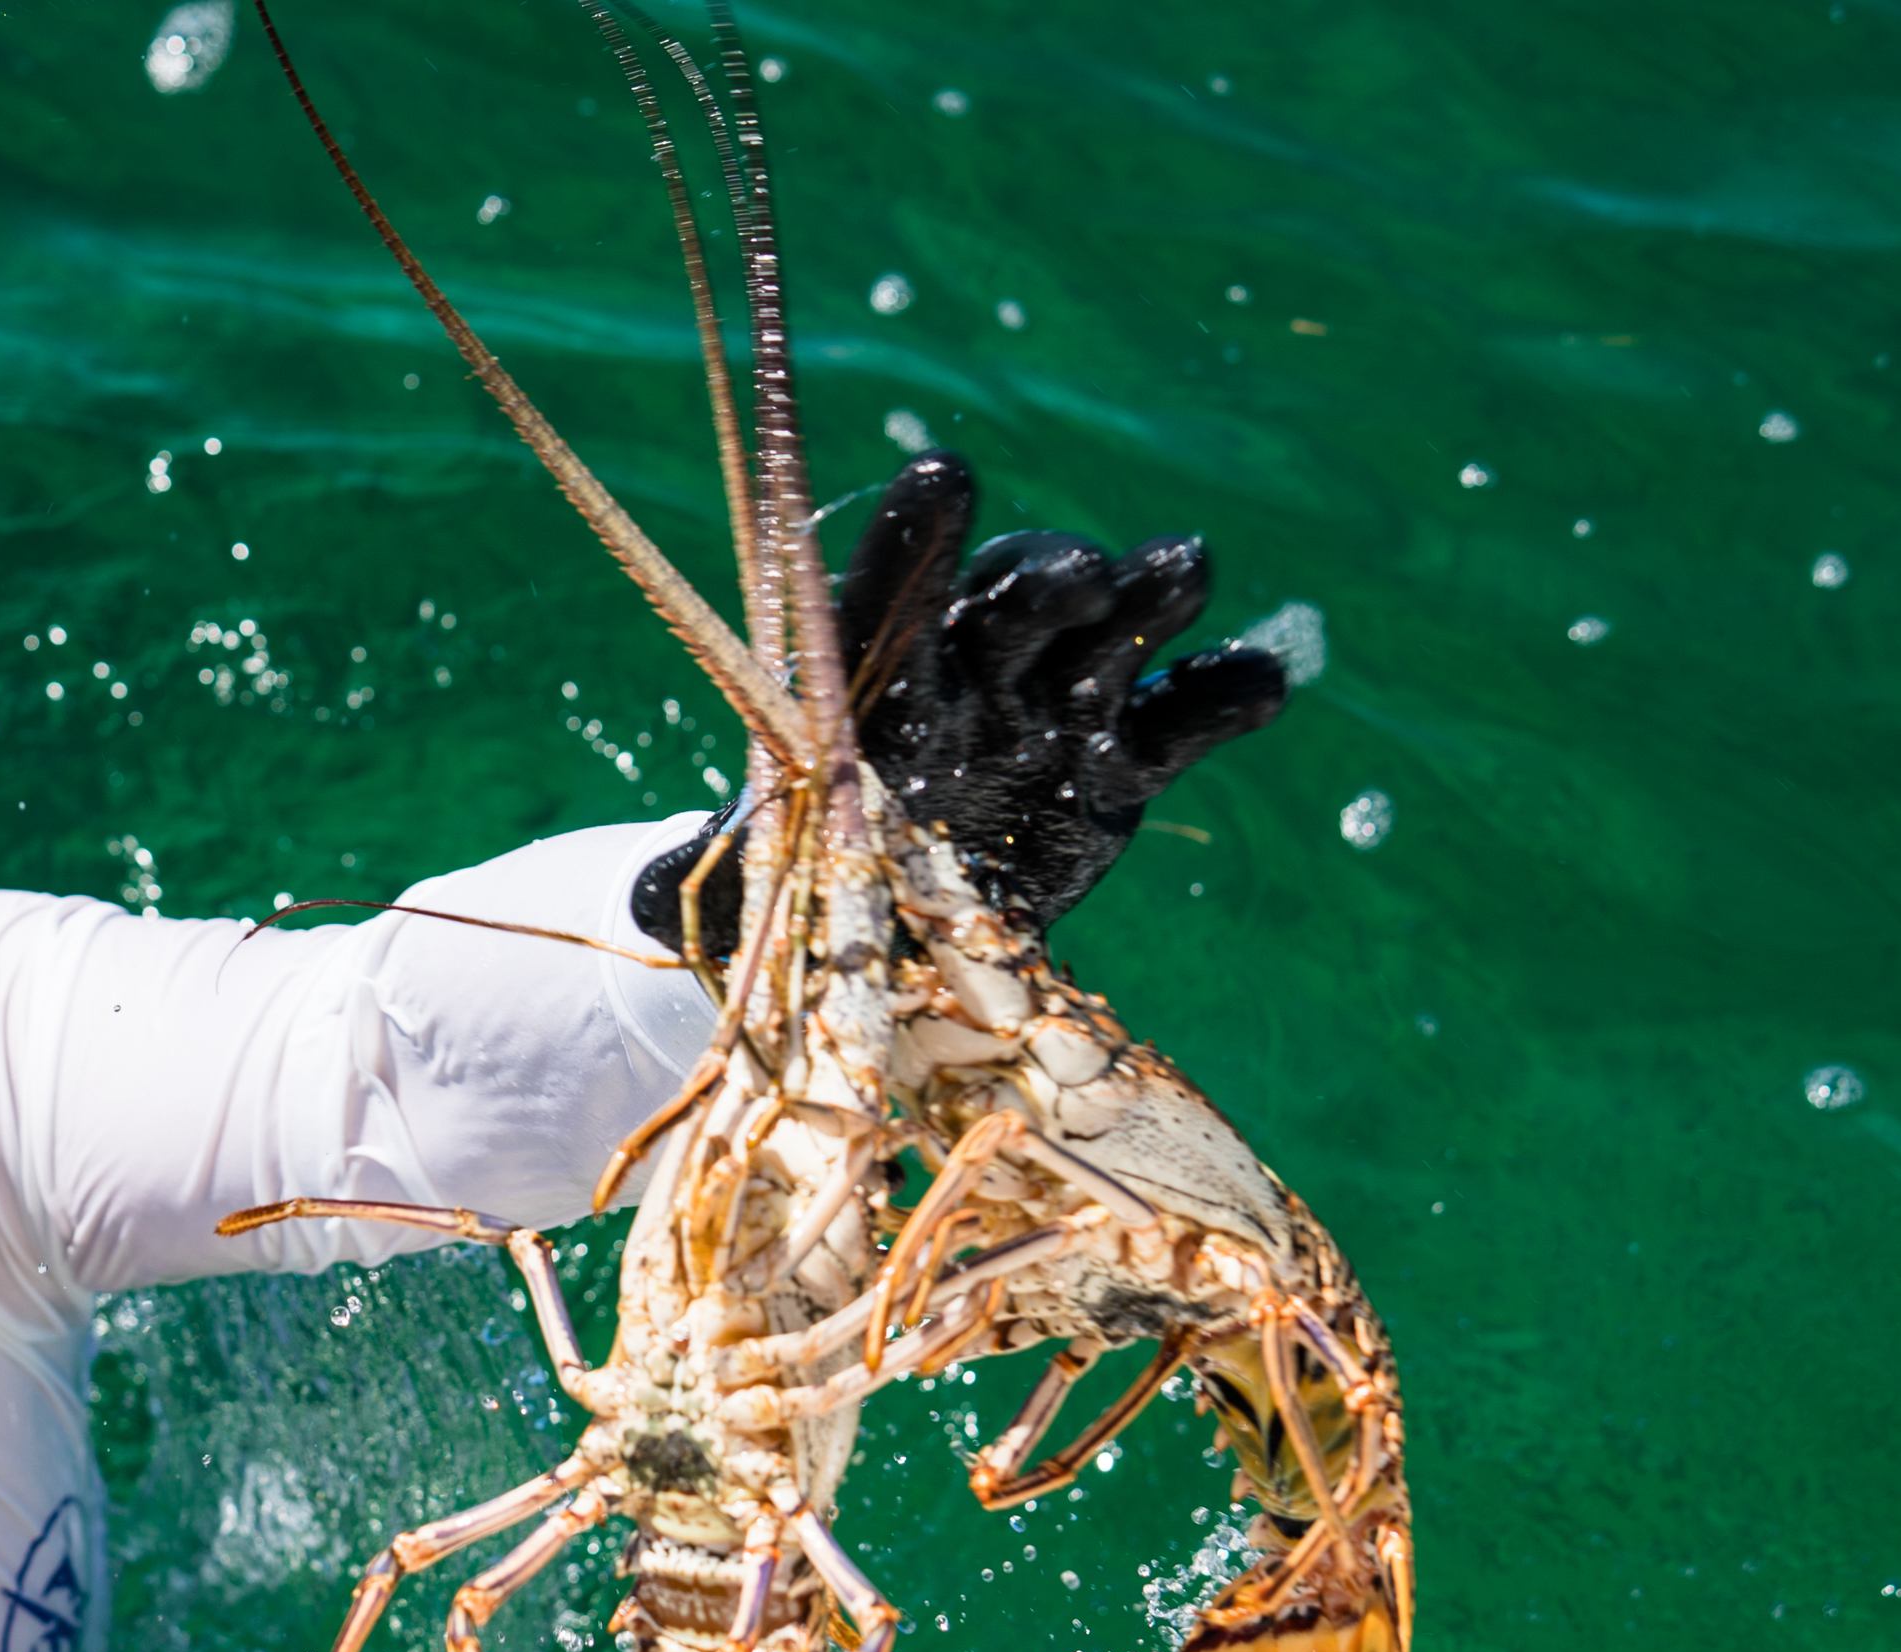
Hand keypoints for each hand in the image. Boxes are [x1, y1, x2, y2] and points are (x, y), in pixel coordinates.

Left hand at [633, 451, 1287, 958]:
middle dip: (1038, 579)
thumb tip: (638, 902)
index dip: (911, 546)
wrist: (882, 923)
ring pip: (1105, 635)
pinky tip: (1261, 677)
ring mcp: (1051, 712)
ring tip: (1179, 570)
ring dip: (1144, 598)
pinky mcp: (1118, 772)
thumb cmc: (793, 879)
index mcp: (862, 684)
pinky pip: (1177, 723)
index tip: (943, 479)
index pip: (879, 597)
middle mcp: (965, 674)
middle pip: (1006, 603)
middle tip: (1071, 579)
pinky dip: (1220, 697)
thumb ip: (694, 882)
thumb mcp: (732, 883)